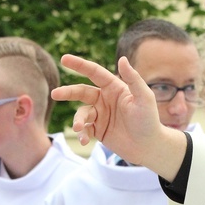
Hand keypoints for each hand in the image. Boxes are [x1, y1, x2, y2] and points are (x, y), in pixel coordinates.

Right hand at [52, 54, 186, 178]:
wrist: (149, 146)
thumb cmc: (149, 120)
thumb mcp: (144, 97)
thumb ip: (133, 78)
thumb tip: (122, 58)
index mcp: (114, 87)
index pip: (94, 72)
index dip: (79, 65)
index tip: (64, 59)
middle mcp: (105, 99)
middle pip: (81, 92)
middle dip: (67, 92)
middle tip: (55, 94)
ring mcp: (100, 115)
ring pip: (81, 113)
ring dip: (78, 120)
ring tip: (79, 128)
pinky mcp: (98, 130)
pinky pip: (84, 129)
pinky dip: (82, 134)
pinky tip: (85, 140)